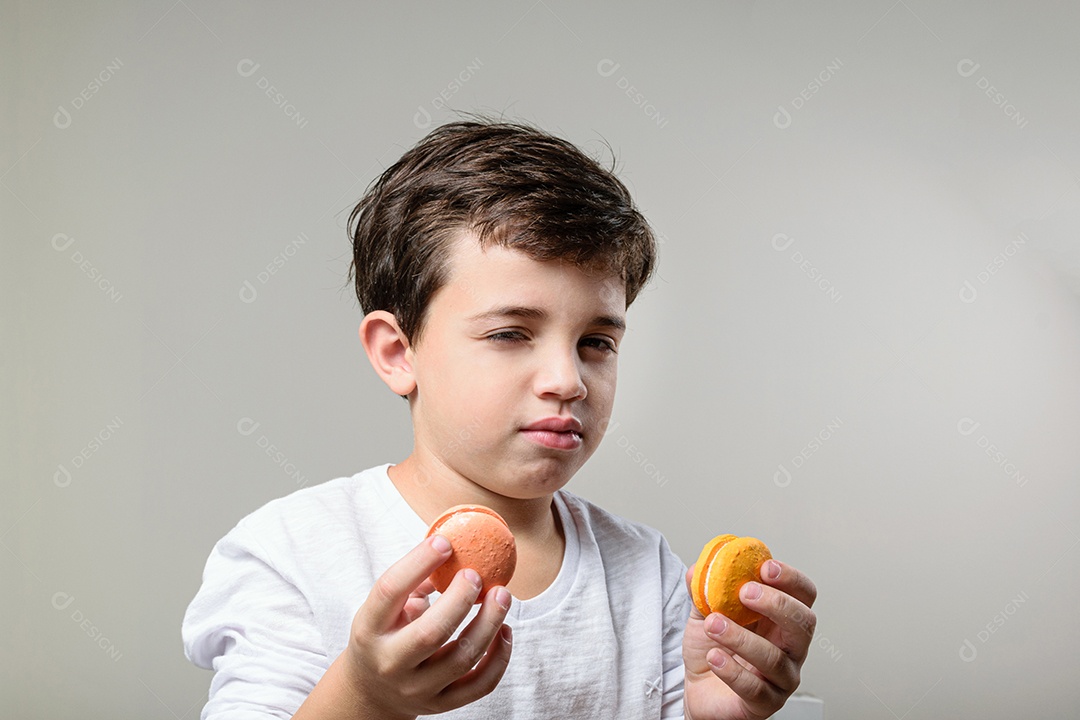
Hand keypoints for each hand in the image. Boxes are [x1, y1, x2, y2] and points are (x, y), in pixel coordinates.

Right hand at [342, 534, 513, 718]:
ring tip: (503, 595)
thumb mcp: (383, 609)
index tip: (445, 543)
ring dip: (489, 623)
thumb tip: (452, 549)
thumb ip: (412, 582)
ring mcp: (417, 688)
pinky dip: (499, 657)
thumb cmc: (384, 635)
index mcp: (369, 630)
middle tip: (478, 575)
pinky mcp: (441, 704)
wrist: (372, 692)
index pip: (389, 591)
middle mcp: (390, 662)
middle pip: (430, 633)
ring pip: (462, 659)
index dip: (418, 563)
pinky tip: (505, 630)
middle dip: (460, 600)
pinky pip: (480, 685)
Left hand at [682, 559, 816, 719]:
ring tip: (713, 625)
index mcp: (780, 619)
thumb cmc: (712, 650)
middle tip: (745, 592)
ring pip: (775, 658)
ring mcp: (781, 678)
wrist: (697, 691)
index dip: (790, 579)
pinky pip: (755, 688)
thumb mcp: (705, 613)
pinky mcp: (765, 704)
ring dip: (742, 637)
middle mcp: (789, 648)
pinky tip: (714, 657)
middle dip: (777, 604)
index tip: (765, 567)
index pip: (802, 594)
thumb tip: (699, 567)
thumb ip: (704, 589)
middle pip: (803, 623)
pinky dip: (732, 671)